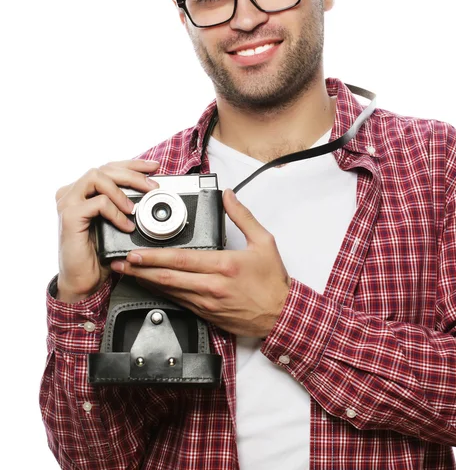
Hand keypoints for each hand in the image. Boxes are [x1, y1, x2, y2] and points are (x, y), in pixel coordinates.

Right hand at [55, 159, 159, 302]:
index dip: (133, 164)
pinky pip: (98, 203)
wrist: (84, 280)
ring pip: (97, 177)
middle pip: (105, 169)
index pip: (109, 167)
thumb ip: (126, 204)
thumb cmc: (100, 253)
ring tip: (136, 208)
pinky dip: (116, 212)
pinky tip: (126, 225)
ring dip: (122, 190)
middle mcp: (72, 193)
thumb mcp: (118, 222)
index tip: (154, 167)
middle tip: (153, 187)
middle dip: (133, 175)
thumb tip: (152, 190)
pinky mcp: (69, 216)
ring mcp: (68, 202)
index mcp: (83, 191)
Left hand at [111, 189, 290, 337]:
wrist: (281, 315)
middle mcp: (212, 286)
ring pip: (169, 292)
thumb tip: (228, 196)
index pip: (181, 260)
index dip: (154, 257)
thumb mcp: (264, 242)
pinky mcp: (207, 314)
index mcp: (224, 265)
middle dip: (140, 271)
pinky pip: (179, 302)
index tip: (135, 253)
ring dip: (146, 282)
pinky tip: (152, 287)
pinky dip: (162, 293)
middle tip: (119, 264)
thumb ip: (243, 216)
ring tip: (128, 274)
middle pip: (167, 278)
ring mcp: (207, 303)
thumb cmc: (273, 281)